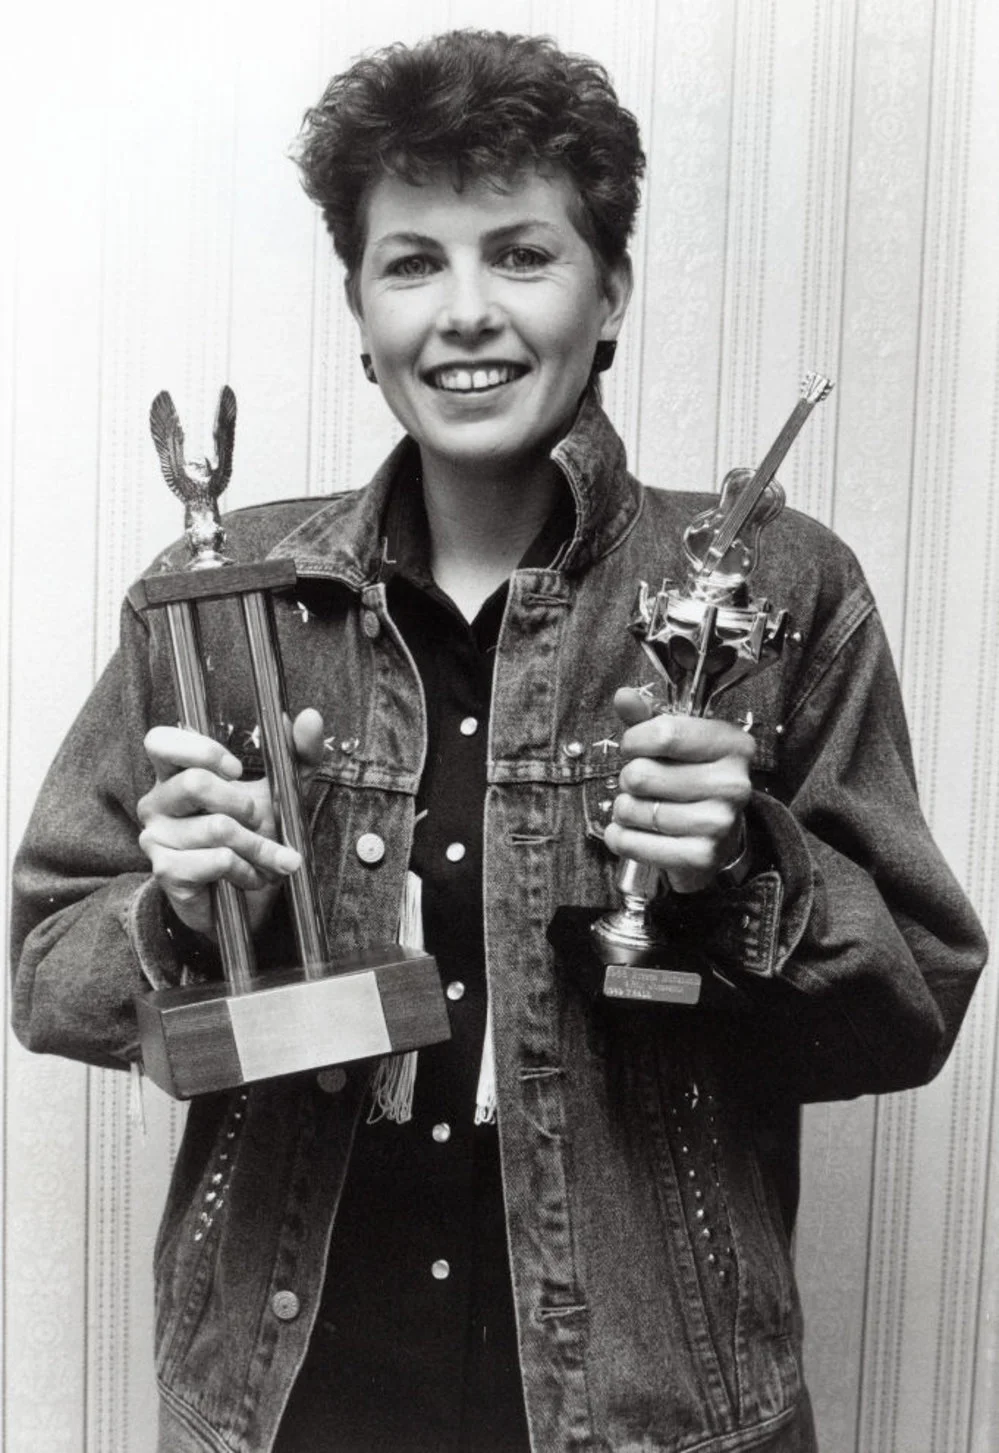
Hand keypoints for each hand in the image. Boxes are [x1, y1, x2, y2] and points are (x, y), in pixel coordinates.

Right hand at [137, 708, 325, 937]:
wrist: (246, 895)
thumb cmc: (254, 835)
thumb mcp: (282, 791)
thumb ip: (296, 754)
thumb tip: (309, 717)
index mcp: (175, 774)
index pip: (160, 742)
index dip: (199, 750)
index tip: (236, 769)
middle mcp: (157, 802)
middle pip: (196, 783)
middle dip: (244, 804)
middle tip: (260, 820)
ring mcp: (156, 837)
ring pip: (217, 829)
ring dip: (258, 846)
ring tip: (269, 858)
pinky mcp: (166, 871)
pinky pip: (217, 860)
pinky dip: (248, 870)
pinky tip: (250, 876)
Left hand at [603, 688, 753, 893]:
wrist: (717, 837)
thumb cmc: (691, 779)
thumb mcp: (676, 742)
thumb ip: (648, 717)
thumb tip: (623, 696)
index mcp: (733, 745)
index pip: (665, 733)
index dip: (635, 740)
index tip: (633, 748)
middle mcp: (733, 784)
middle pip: (642, 774)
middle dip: (628, 778)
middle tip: (640, 784)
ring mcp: (720, 823)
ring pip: (635, 810)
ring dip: (624, 809)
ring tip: (638, 808)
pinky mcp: (701, 857)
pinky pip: (635, 844)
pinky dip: (621, 838)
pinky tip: (628, 832)